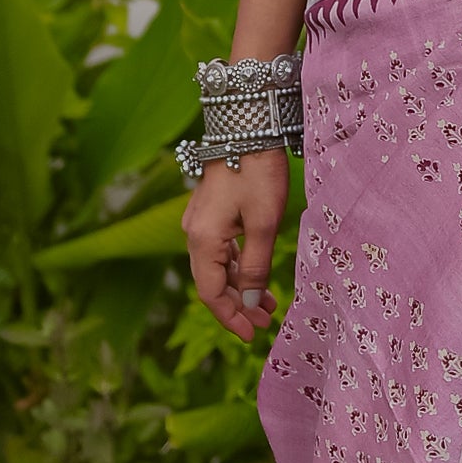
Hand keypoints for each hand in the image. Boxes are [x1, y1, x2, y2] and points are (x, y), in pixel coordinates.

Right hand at [184, 148, 288, 343]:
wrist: (248, 127)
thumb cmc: (258, 173)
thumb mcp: (263, 224)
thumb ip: (254, 268)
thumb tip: (248, 305)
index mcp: (202, 240)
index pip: (210, 292)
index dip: (230, 317)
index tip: (253, 335)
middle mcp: (194, 233)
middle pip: (211, 282)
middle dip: (237, 306)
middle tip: (265, 323)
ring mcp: (200, 222)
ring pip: (217, 267)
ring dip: (240, 288)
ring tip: (268, 305)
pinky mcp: (211, 212)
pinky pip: (221, 250)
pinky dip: (238, 267)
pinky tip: (256, 278)